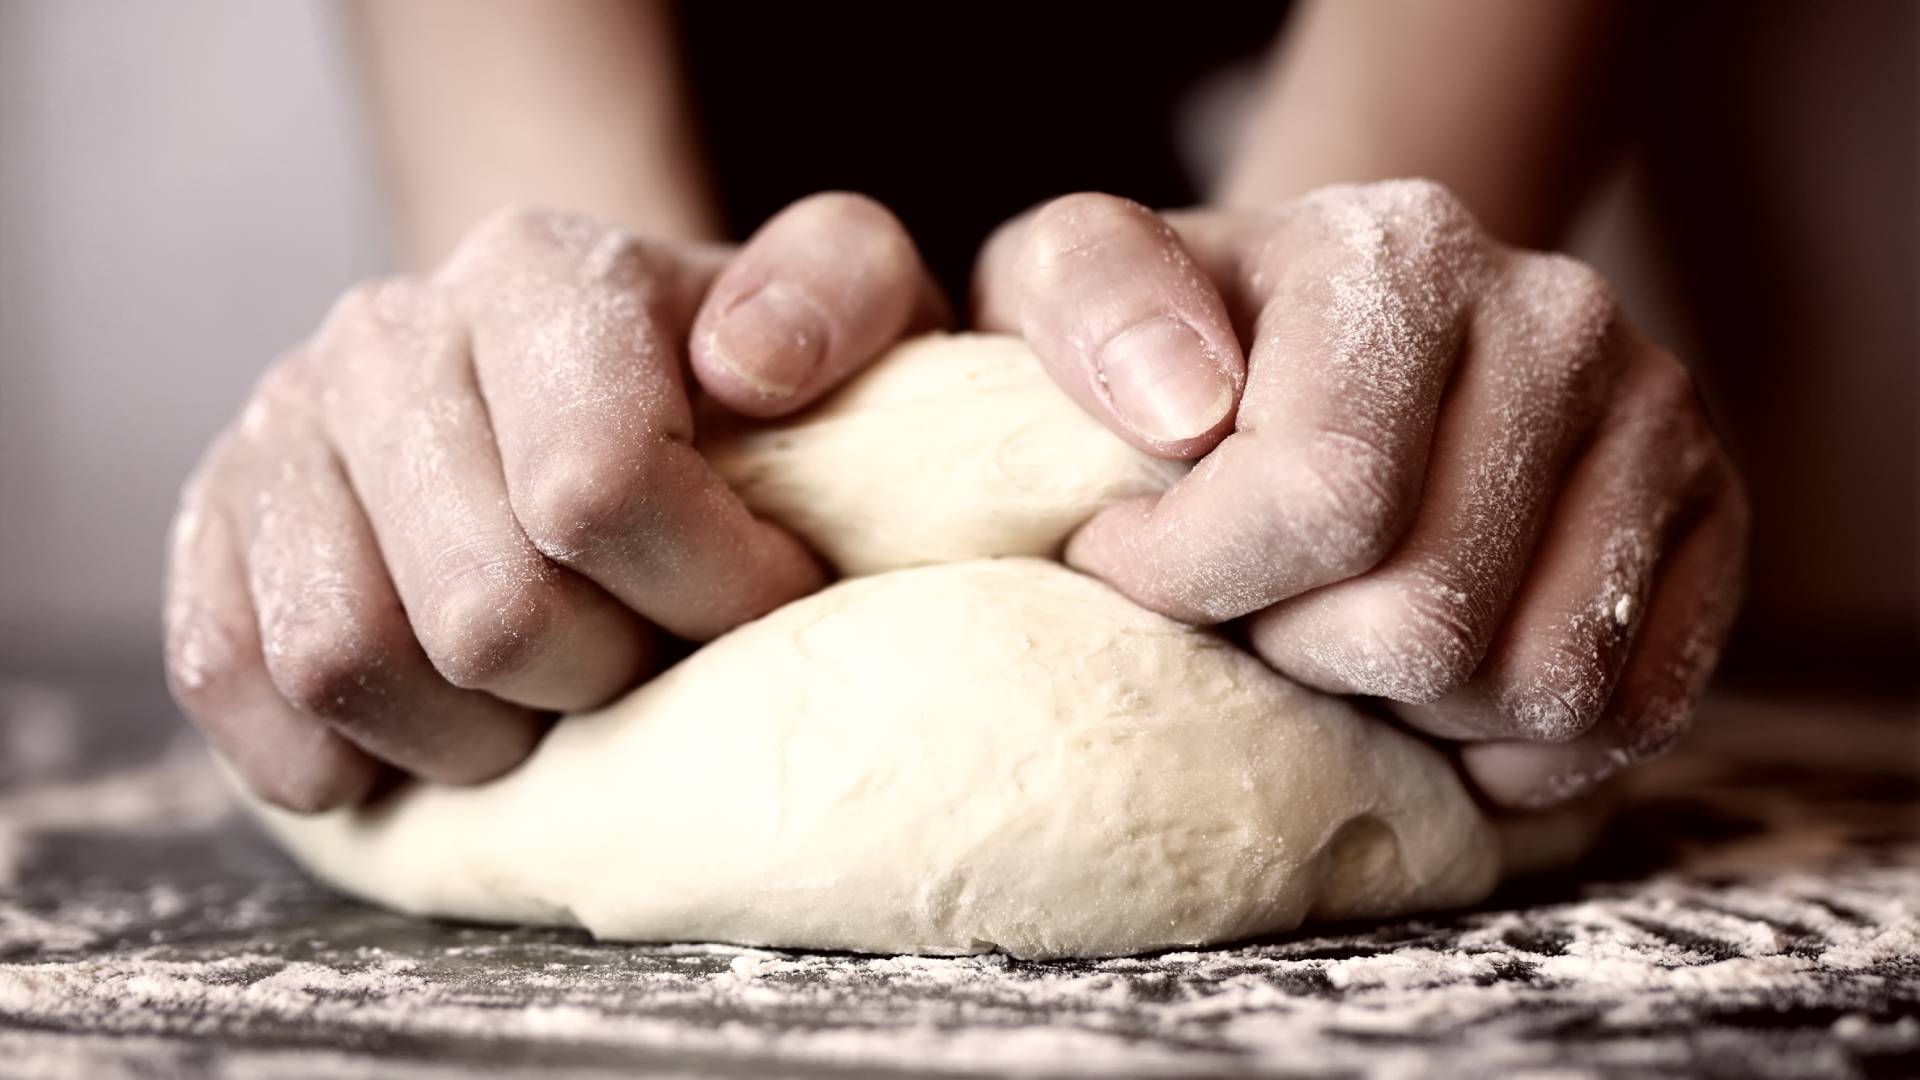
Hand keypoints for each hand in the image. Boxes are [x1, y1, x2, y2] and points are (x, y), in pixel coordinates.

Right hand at [168, 195, 942, 810]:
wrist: (586, 381)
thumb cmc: (739, 380)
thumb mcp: (843, 307)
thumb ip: (841, 291)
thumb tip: (749, 364)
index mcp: (540, 272)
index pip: (600, 487)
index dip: (710, 590)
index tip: (772, 602)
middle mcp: (388, 333)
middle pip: (486, 608)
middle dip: (602, 679)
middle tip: (654, 659)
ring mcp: (283, 426)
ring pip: (345, 661)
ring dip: (473, 736)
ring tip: (549, 706)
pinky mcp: (214, 520)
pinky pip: (231, 677)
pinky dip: (330, 754)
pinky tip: (427, 738)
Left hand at [973, 180, 1748, 807]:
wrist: (1324, 330)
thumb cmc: (1178, 338)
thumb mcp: (1074, 281)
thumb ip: (1088, 297)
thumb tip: (1184, 406)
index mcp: (1403, 252)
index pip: (1322, 498)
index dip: (1193, 580)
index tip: (1125, 559)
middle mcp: (1557, 317)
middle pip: (1426, 618)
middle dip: (1296, 653)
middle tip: (1249, 602)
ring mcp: (1654, 418)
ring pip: (1538, 685)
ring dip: (1406, 707)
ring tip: (1336, 636)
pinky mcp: (1712, 518)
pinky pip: (1631, 708)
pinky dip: (1518, 746)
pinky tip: (1432, 691)